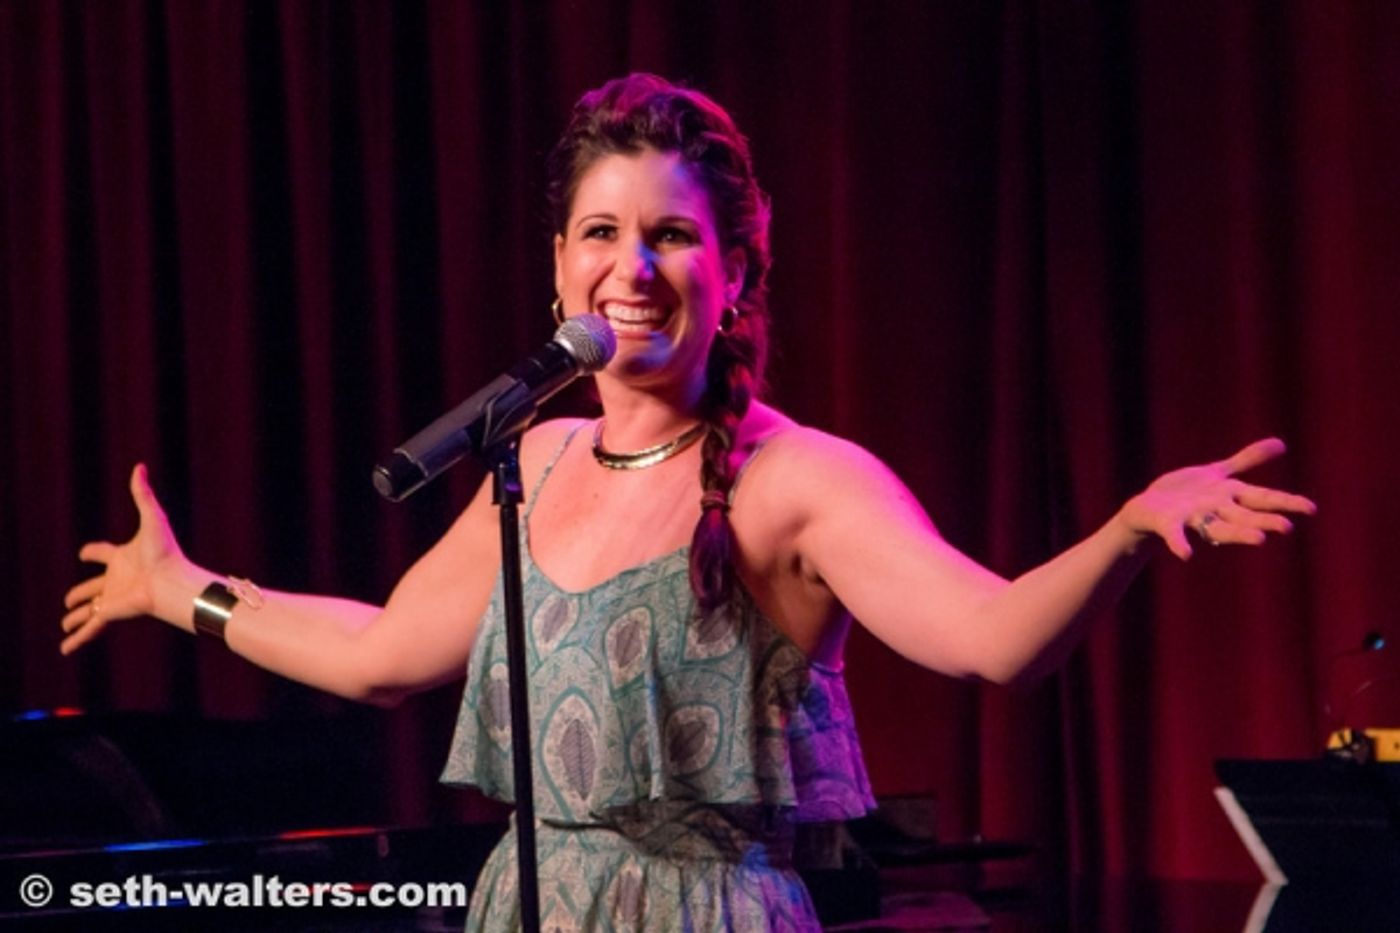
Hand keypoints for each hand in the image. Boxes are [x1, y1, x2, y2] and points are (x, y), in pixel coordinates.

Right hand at [61, 464, 188, 653]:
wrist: (171, 581)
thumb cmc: (165, 551)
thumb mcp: (151, 517)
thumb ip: (142, 493)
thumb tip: (140, 465)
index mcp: (123, 557)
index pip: (105, 553)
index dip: (94, 551)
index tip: (85, 552)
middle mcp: (117, 579)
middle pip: (94, 586)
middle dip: (81, 592)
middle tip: (70, 599)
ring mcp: (113, 598)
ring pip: (89, 609)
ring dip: (76, 617)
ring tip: (65, 624)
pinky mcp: (111, 613)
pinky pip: (90, 628)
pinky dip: (77, 639)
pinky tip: (65, 650)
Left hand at [1118, 437, 1316, 560]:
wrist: (1147, 509)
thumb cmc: (1187, 494)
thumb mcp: (1219, 474)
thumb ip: (1247, 461)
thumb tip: (1281, 443)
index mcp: (1230, 497)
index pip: (1263, 499)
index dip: (1286, 503)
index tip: (1311, 509)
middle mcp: (1216, 510)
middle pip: (1244, 517)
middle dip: (1264, 521)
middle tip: (1287, 527)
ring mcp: (1193, 518)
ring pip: (1219, 528)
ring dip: (1237, 534)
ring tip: (1259, 540)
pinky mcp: (1168, 522)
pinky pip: (1175, 534)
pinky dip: (1180, 543)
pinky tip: (1185, 554)